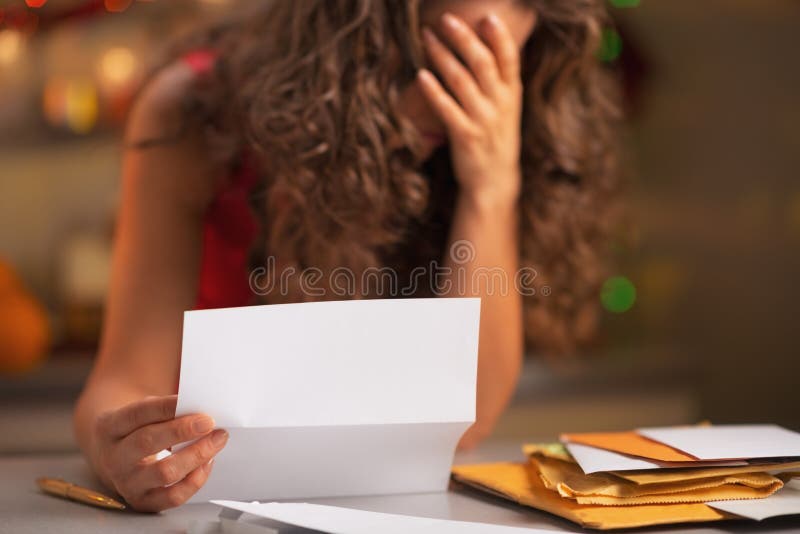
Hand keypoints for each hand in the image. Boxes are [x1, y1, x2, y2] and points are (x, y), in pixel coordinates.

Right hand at [91, 395, 227, 511]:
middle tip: (209, 422)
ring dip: (196, 455)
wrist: (114, 458)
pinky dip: (195, 480)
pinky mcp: (143, 501)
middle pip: (147, 443)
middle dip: (182, 431)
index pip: (138, 414)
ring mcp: (127, 483)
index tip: (192, 401)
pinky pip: (173, 496)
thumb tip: (200, 413)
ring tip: (216, 440)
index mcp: (110, 427)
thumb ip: (164, 410)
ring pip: (164, 472)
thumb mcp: (140, 414)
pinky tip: (207, 463)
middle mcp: (114, 457)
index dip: (167, 407)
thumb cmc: (136, 429)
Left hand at [418, 12, 522, 201]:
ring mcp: (483, 121)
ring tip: (426, 37)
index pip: (509, 59)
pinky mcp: (465, 136)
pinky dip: (433, 91)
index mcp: (512, 94)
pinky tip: (421, 75)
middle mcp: (500, 105)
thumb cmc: (496, 138)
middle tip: (446, 18)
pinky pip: (447, 109)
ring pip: (461, 81)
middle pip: (482, 63)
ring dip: (442, 56)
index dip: (499, 36)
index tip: (486, 16)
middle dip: (463, 38)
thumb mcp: (507, 107)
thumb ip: (499, 79)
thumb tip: (484, 43)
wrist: (494, 181)